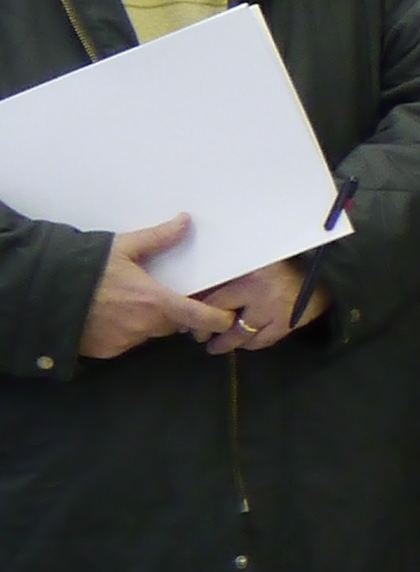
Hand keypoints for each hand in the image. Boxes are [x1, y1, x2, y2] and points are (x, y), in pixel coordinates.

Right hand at [80, 217, 220, 358]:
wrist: (42, 292)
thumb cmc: (86, 267)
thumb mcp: (123, 247)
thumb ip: (158, 238)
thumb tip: (185, 221)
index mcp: (156, 302)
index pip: (200, 318)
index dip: (217, 319)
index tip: (226, 317)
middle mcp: (145, 327)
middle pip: (173, 324)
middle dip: (172, 313)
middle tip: (160, 295)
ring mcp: (125, 342)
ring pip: (148, 333)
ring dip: (146, 322)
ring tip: (128, 301)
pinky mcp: (106, 351)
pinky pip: (125, 342)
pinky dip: (123, 331)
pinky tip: (109, 314)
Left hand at [190, 259, 326, 355]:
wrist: (325, 272)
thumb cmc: (286, 263)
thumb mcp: (253, 262)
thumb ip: (230, 273)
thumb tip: (197, 291)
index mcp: (247, 272)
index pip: (211, 296)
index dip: (194, 309)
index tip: (183, 316)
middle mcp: (259, 292)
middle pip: (220, 318)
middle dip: (205, 330)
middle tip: (197, 335)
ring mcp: (274, 311)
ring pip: (239, 335)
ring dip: (224, 343)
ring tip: (215, 346)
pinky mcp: (287, 324)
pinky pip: (261, 341)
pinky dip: (250, 344)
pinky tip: (243, 343)